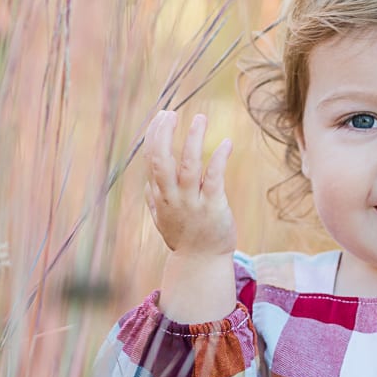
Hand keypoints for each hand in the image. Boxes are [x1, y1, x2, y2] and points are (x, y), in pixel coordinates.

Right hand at [143, 109, 235, 257]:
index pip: (151, 160)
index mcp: (160, 195)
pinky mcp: (214, 207)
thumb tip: (149, 181)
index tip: (162, 116)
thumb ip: (155, 198)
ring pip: (189, 167)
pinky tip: (227, 143)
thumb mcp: (162, 218)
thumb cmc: (183, 238)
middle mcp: (173, 197)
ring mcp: (192, 202)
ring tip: (199, 118)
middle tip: (170, 114)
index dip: (154, 136)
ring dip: (193, 140)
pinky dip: (219, 159)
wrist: (201, 263)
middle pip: (161, 162)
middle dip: (163, 136)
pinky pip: (215, 179)